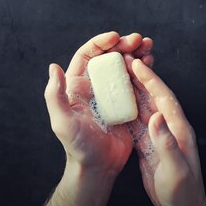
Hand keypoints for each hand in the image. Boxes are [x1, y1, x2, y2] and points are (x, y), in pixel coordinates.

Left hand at [43, 31, 154, 177]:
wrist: (98, 168)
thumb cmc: (78, 147)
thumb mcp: (62, 122)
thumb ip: (55, 96)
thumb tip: (53, 67)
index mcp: (78, 86)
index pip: (88, 56)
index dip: (100, 43)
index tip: (115, 37)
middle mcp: (95, 86)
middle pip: (109, 57)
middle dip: (124, 44)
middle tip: (138, 39)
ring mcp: (112, 95)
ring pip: (124, 66)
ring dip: (136, 53)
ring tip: (148, 46)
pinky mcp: (127, 104)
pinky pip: (136, 82)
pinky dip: (144, 70)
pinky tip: (152, 63)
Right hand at [124, 55, 205, 205]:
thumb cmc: (182, 191)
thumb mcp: (175, 169)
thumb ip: (166, 142)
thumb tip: (156, 117)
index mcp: (178, 129)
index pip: (163, 97)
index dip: (151, 79)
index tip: (137, 64)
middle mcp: (169, 127)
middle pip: (152, 97)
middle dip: (139, 78)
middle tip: (123, 62)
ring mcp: (159, 135)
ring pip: (143, 107)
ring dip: (132, 91)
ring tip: (117, 77)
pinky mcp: (149, 144)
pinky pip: (137, 122)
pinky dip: (127, 110)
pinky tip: (115, 104)